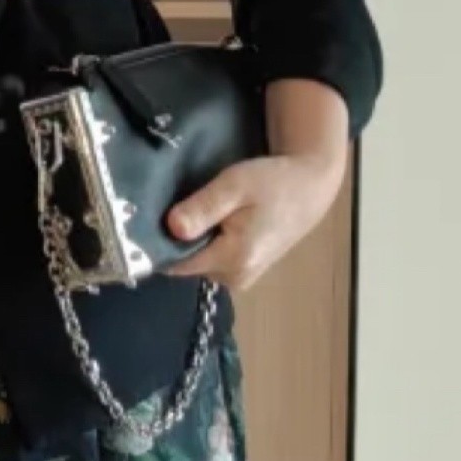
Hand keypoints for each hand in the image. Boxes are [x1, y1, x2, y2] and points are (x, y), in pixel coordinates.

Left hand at [160, 148, 344, 293]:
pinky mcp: (244, 272)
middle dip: (178, 239)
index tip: (151, 219)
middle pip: (184, 263)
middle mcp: (235, 278)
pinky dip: (208, 243)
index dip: (159, 242)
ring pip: (197, 262)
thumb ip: (203, 208)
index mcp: (233, 259)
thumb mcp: (235, 184)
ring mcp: (241, 278)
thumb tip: (172, 228)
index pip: (174, 262)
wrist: (310, 188)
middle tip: (183, 207)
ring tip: (202, 212)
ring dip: (194, 241)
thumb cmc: (273, 182)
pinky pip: (211, 260)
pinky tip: (215, 222)